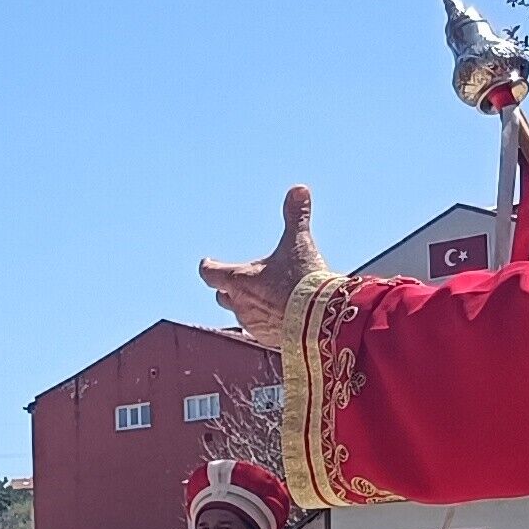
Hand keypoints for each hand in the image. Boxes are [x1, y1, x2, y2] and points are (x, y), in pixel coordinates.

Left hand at [200, 185, 328, 332]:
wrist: (321, 321)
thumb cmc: (303, 281)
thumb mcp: (299, 243)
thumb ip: (296, 217)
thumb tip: (298, 189)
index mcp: (238, 279)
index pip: (208, 272)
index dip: (208, 266)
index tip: (207, 262)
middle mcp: (239, 304)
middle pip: (222, 295)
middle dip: (228, 288)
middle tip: (236, 281)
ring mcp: (252, 324)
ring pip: (240, 314)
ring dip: (247, 305)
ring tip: (264, 298)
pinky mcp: (268, 340)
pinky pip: (259, 330)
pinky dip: (264, 321)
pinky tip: (279, 317)